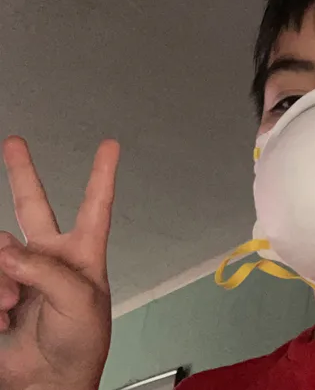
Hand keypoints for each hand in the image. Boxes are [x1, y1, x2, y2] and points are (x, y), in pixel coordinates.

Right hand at [0, 137, 119, 389]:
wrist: (50, 381)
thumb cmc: (80, 344)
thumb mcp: (80, 301)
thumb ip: (45, 269)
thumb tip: (7, 249)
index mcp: (84, 254)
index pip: (96, 205)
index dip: (102, 175)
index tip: (110, 146)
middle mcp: (51, 257)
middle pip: (34, 205)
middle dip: (22, 172)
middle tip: (15, 143)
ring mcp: (21, 274)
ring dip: (2, 280)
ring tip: (13, 306)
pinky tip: (2, 317)